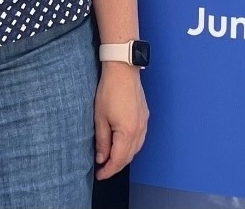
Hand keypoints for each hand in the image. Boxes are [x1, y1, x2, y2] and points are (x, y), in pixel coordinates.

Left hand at [94, 63, 148, 179]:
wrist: (123, 70)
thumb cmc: (110, 90)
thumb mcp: (100, 118)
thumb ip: (102, 141)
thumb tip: (102, 157)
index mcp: (128, 132)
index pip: (118, 160)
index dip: (108, 170)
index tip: (99, 174)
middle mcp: (139, 130)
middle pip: (129, 156)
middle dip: (116, 166)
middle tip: (103, 169)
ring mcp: (144, 122)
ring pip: (136, 148)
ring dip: (124, 157)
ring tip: (111, 158)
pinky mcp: (145, 116)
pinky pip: (140, 138)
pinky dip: (131, 146)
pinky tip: (123, 145)